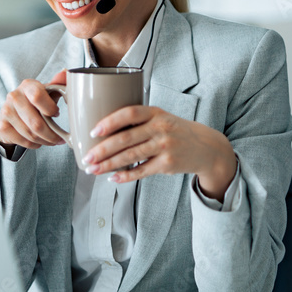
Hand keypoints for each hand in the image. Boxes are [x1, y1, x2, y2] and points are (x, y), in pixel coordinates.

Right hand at [0, 70, 66, 149]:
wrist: (11, 114)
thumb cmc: (34, 102)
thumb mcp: (46, 92)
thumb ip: (57, 84)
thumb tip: (66, 72)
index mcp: (27, 85)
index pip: (38, 96)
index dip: (50, 109)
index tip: (56, 113)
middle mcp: (14, 96)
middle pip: (36, 123)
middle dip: (51, 134)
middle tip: (59, 138)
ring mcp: (6, 112)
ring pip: (30, 134)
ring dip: (45, 141)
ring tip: (51, 140)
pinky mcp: (2, 126)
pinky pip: (23, 141)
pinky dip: (34, 145)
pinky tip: (38, 141)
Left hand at [80, 105, 236, 200]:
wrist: (206, 147)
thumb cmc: (174, 130)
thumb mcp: (160, 118)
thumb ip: (137, 120)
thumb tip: (102, 129)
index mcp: (155, 113)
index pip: (129, 113)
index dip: (110, 122)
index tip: (93, 131)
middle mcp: (160, 128)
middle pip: (126, 139)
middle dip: (102, 150)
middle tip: (86, 157)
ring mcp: (165, 147)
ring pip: (130, 157)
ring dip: (108, 165)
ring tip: (93, 169)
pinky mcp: (167, 164)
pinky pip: (141, 171)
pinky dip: (125, 176)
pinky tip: (112, 178)